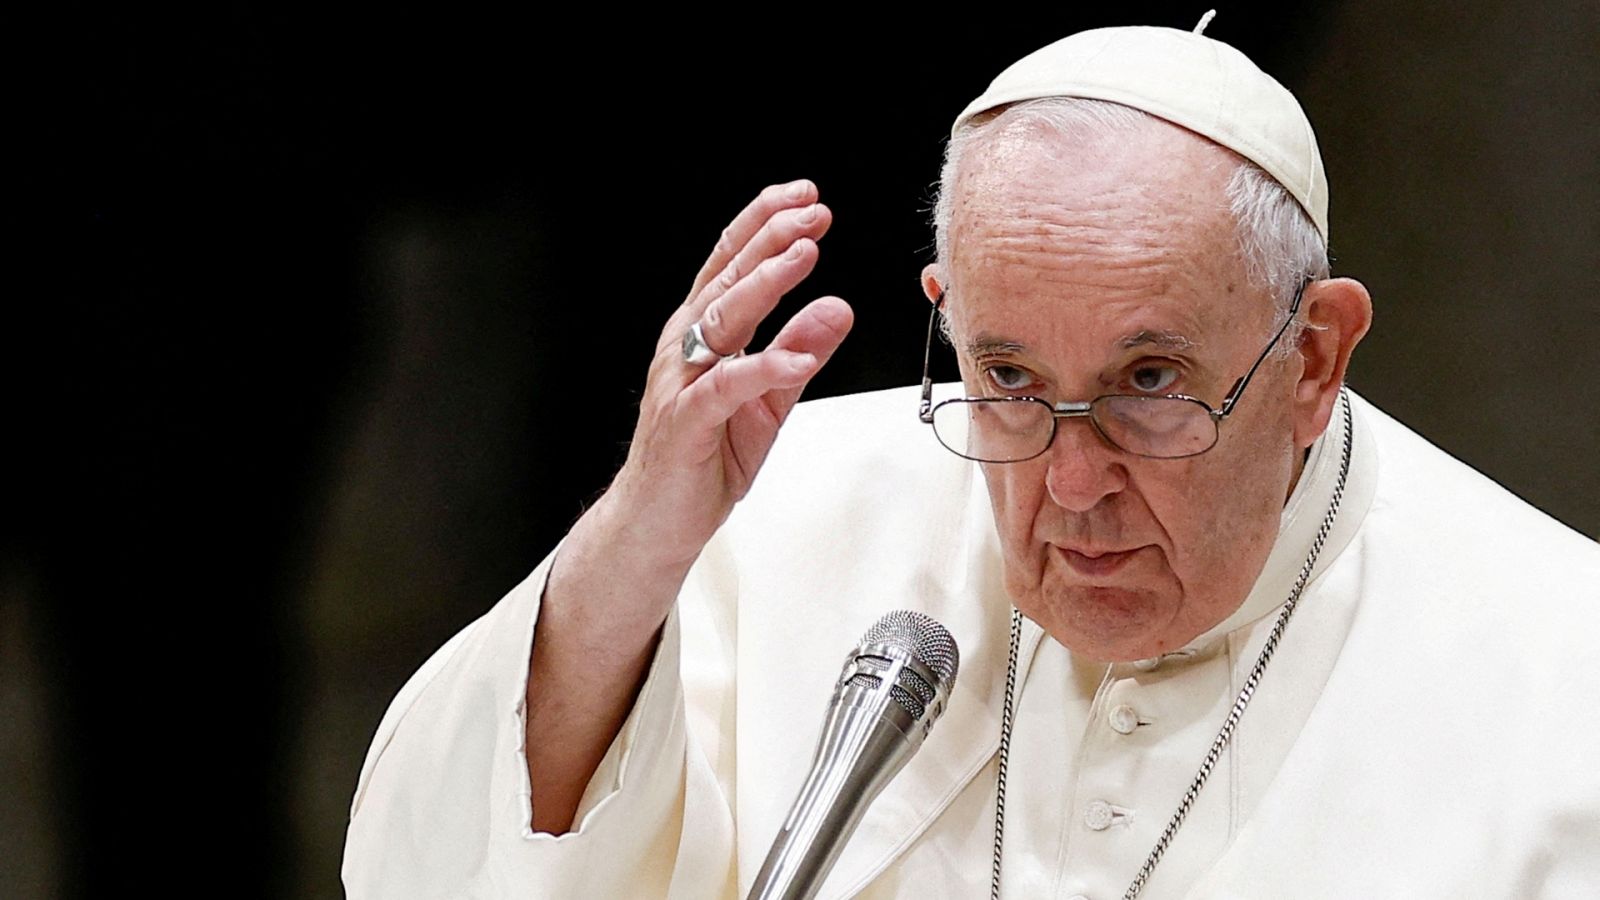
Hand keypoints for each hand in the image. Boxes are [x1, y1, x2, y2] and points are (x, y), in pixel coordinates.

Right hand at [527, 181, 851, 832]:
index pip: (733, 265)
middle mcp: (685, 348)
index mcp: (703, 335)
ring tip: (804, 255)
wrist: (659, 524)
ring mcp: (682, 383)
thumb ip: (800, 352)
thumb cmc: (707, 459)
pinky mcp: (686, 424)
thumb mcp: (769, 399)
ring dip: (764, 284)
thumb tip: (838, 307)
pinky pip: (725, 388)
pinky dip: (760, 368)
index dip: (766, 226)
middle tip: (814, 212)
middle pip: (727, 279)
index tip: (808, 198)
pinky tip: (794, 356)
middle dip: (770, 240)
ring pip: (721, 320)